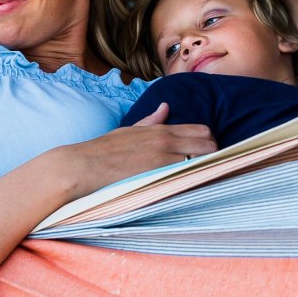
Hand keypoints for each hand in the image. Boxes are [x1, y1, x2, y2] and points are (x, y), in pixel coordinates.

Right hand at [54, 103, 216, 200]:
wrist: (83, 167)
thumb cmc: (104, 151)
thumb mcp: (129, 130)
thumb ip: (151, 120)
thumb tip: (166, 107)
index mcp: (161, 130)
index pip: (202, 130)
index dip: (210, 143)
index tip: (209, 154)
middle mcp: (166, 142)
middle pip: (209, 145)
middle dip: (214, 156)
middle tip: (209, 169)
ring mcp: (163, 161)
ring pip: (204, 162)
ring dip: (207, 170)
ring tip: (203, 180)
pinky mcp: (158, 178)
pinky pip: (188, 178)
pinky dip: (194, 182)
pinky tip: (193, 189)